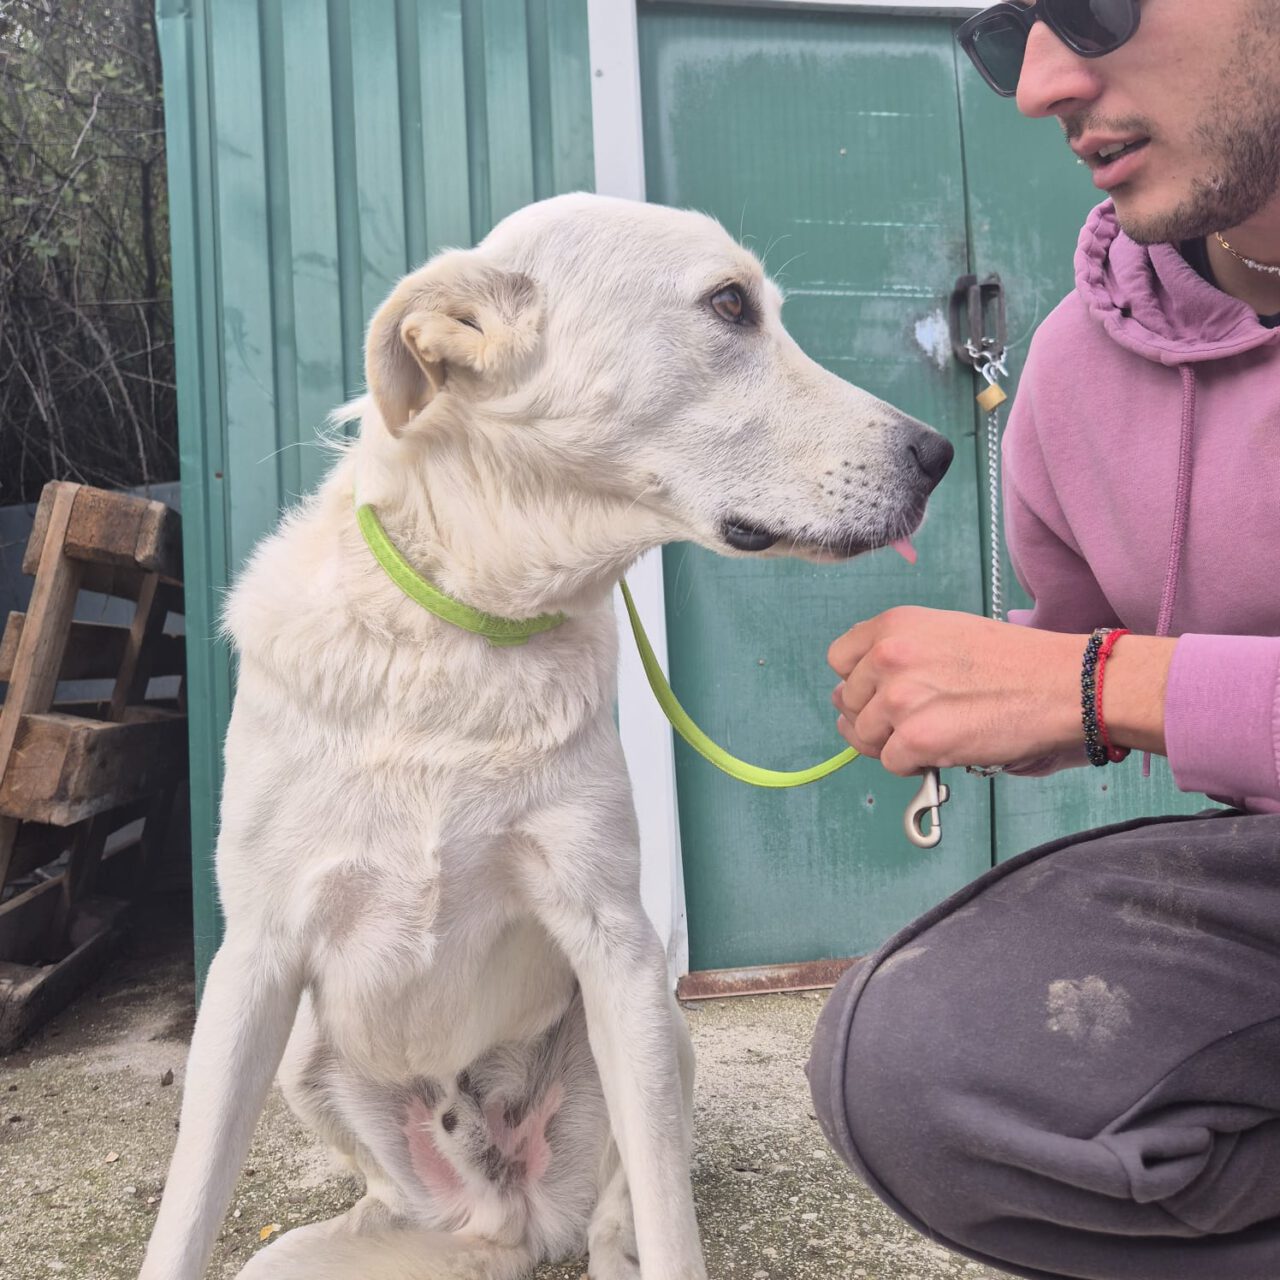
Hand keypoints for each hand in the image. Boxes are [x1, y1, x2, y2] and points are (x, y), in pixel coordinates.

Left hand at [829, 607, 1086, 775]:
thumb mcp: (942, 632)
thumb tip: (847, 695)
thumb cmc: (1009, 660)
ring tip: (937, 732)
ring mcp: (900, 700)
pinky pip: (892, 763)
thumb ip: (893, 654)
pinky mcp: (917, 740)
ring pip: (866, 737)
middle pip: (850, 703)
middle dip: (877, 717)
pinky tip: (945, 748)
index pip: (838, 659)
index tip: (882, 691)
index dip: (859, 680)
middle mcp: (888, 657)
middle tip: (921, 718)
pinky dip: (915, 765)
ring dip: (895, 743)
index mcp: (893, 625)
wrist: (1062, 684)